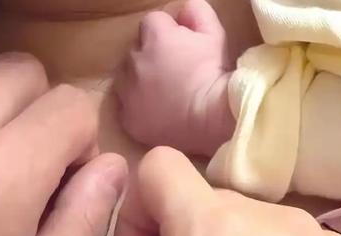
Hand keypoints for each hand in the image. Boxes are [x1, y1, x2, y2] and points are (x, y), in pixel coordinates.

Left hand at [115, 0, 233, 156]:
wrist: (210, 120)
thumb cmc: (214, 75)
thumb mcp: (214, 34)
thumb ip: (197, 13)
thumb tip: (184, 10)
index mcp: (154, 36)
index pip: (152, 22)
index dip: (168, 33)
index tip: (182, 47)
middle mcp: (133, 60)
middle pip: (136, 50)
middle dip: (150, 55)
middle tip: (173, 72)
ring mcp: (127, 92)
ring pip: (126, 78)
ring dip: (138, 80)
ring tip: (163, 92)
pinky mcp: (128, 119)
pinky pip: (127, 107)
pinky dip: (138, 108)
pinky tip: (157, 112)